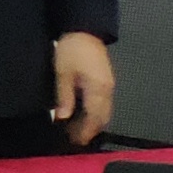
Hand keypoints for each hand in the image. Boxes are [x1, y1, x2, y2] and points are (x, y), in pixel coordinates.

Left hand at [54, 31, 115, 146]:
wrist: (84, 30)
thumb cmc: (71, 50)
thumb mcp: (63, 73)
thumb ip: (64, 97)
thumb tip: (62, 118)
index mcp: (98, 89)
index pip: (93, 117)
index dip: (85, 131)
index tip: (75, 142)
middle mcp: (108, 90)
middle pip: (102, 117)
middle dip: (90, 130)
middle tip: (74, 139)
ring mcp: (109, 86)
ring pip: (105, 111)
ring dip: (93, 122)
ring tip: (77, 130)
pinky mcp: (107, 81)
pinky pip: (104, 104)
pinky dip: (95, 113)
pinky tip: (83, 115)